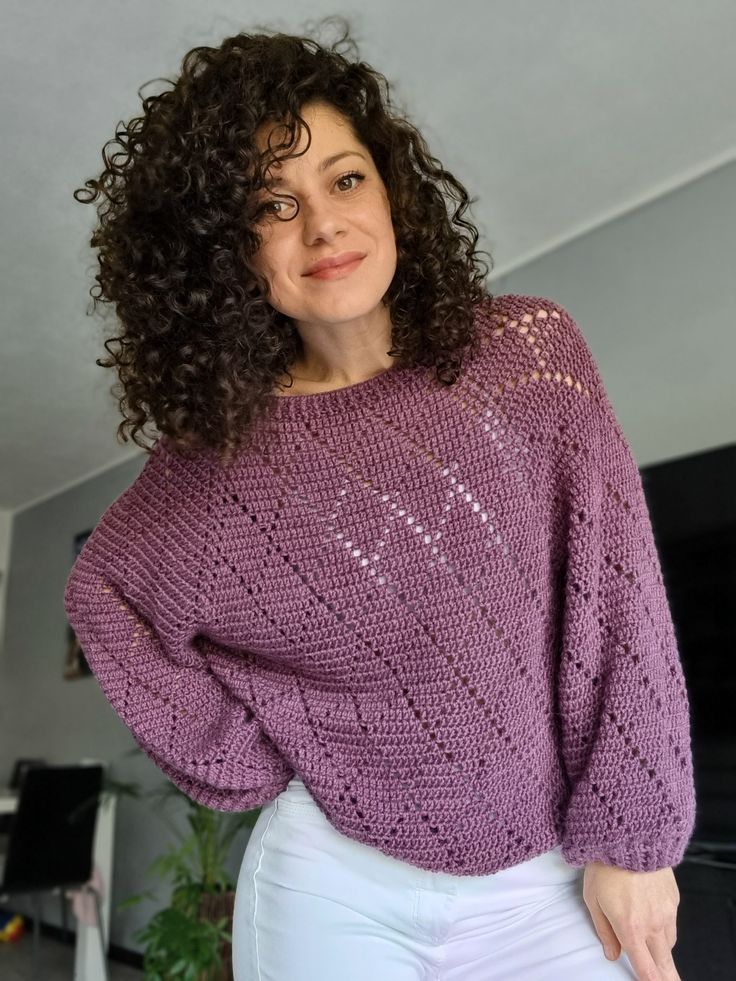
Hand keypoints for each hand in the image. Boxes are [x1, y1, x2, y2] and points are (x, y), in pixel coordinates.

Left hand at [583, 861, 680, 979]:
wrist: (631, 835)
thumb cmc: (605, 866)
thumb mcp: (593, 899)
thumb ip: (604, 931)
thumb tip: (612, 955)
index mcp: (630, 928)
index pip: (645, 969)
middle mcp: (653, 924)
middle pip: (665, 963)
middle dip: (666, 977)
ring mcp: (667, 912)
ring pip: (669, 943)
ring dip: (661, 950)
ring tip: (651, 949)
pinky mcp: (674, 898)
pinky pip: (672, 923)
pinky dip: (664, 928)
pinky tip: (653, 919)